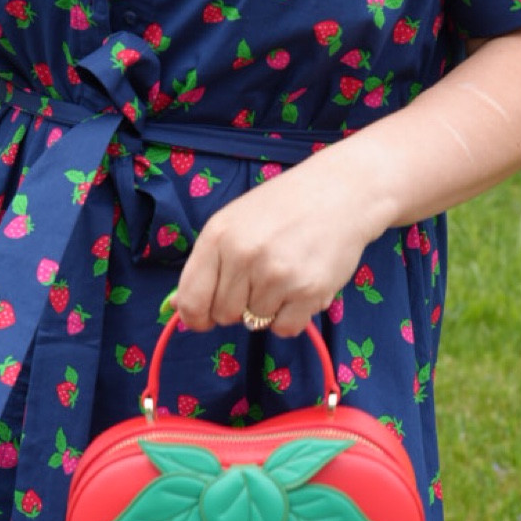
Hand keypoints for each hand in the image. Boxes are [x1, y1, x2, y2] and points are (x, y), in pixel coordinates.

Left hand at [172, 158, 374, 337]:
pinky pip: (286, 328)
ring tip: (286, 272)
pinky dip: (292, 316)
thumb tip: (181, 308)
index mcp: (218, 236)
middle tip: (259, 279)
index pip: (191, 299)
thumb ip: (208, 264)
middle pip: (224, 315)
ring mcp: (277, 275)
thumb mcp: (234, 222)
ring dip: (269, 307)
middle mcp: (244, 256)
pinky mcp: (308, 291)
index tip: (203, 319)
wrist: (340, 192)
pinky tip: (301, 286)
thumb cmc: (283, 207)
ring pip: (256, 322)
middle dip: (238, 306)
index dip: (195, 317)